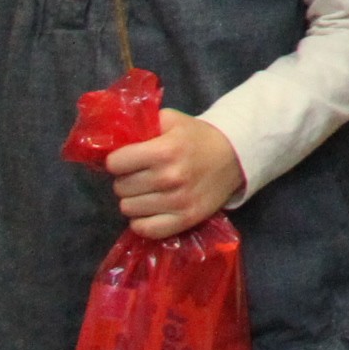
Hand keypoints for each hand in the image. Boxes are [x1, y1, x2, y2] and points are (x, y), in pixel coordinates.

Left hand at [107, 110, 244, 238]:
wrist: (235, 156)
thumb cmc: (197, 137)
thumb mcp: (173, 121)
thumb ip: (143, 125)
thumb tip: (113, 139)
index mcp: (166, 150)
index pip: (115, 163)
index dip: (119, 160)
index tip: (129, 159)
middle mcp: (170, 178)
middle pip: (120, 187)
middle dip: (127, 179)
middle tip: (143, 174)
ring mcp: (178, 202)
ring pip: (128, 208)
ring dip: (135, 199)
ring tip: (150, 190)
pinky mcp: (185, 220)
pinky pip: (144, 228)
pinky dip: (143, 220)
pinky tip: (153, 208)